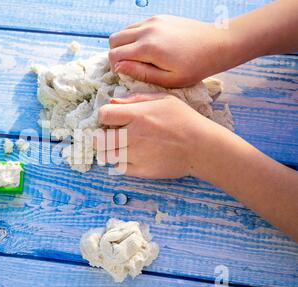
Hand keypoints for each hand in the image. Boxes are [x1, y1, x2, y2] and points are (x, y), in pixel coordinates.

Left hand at [97, 93, 219, 178]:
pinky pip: (119, 168)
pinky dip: (120, 163)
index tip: (112, 119)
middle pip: (99, 139)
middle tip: (110, 135)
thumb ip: (136, 99)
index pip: (104, 115)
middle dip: (101, 136)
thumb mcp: (163, 100)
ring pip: (106, 156)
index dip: (105, 116)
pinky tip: (130, 156)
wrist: (202, 147)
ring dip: (109, 150)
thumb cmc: (185, 120)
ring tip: (119, 147)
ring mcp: (136, 155)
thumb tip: (113, 102)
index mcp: (138, 115)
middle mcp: (134, 136)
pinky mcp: (141, 171)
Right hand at [108, 15, 231, 87]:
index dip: (115, 67)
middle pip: (114, 40)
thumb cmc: (195, 67)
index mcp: (148, 48)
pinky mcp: (159, 17)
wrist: (218, 44)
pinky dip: (134, 36)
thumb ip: (140, 73)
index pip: (114, 54)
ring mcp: (153, 21)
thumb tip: (118, 67)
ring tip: (138, 57)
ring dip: (124, 44)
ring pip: (123, 31)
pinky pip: (136, 25)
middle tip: (128, 65)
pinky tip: (147, 48)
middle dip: (116, 54)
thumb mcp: (168, 79)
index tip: (125, 74)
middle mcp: (147, 30)